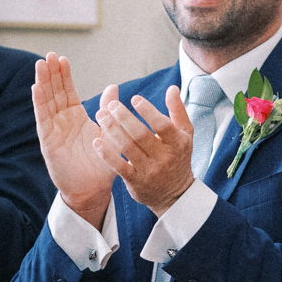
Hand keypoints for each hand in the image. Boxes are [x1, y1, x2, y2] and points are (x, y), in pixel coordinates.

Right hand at [31, 55, 116, 220]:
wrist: (93, 188)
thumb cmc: (101, 164)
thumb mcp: (109, 133)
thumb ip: (108, 111)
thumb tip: (113, 87)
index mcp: (77, 117)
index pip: (68, 92)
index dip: (64, 76)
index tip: (62, 59)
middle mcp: (62, 121)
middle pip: (54, 92)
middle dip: (51, 74)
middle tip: (49, 55)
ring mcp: (53, 130)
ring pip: (46, 102)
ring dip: (43, 83)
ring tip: (40, 65)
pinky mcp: (48, 141)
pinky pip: (43, 119)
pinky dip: (39, 103)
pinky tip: (36, 88)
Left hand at [94, 86, 198, 214]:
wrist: (174, 194)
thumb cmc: (178, 157)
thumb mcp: (185, 134)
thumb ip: (178, 110)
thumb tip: (172, 88)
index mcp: (178, 143)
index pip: (162, 125)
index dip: (148, 111)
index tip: (134, 98)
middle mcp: (164, 158)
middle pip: (141, 135)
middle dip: (124, 117)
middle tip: (111, 105)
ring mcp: (149, 171)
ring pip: (127, 148)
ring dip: (112, 130)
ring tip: (101, 115)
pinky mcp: (135, 182)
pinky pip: (118, 166)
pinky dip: (106, 153)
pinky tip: (96, 141)